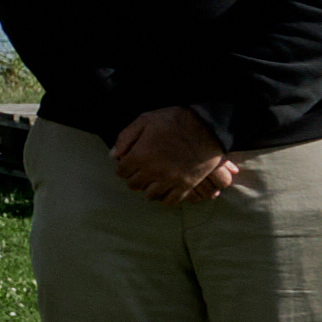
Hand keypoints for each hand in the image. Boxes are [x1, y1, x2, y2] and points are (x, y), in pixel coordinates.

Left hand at [108, 104, 251, 203]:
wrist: (208, 127)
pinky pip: (170, 201)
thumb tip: (113, 155)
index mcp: (141, 155)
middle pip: (134, 184)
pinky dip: (164, 197)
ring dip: (148, 187)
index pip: (121, 172)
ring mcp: (170, 180)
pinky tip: (164, 189)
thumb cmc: (175, 120)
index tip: (129, 162)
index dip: (123, 166)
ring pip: (150, 194)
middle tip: (140, 169)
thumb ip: (125, 138)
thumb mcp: (145, 120)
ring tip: (152, 178)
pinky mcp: (186, 185)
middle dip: (134, 176)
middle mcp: (153, 171)